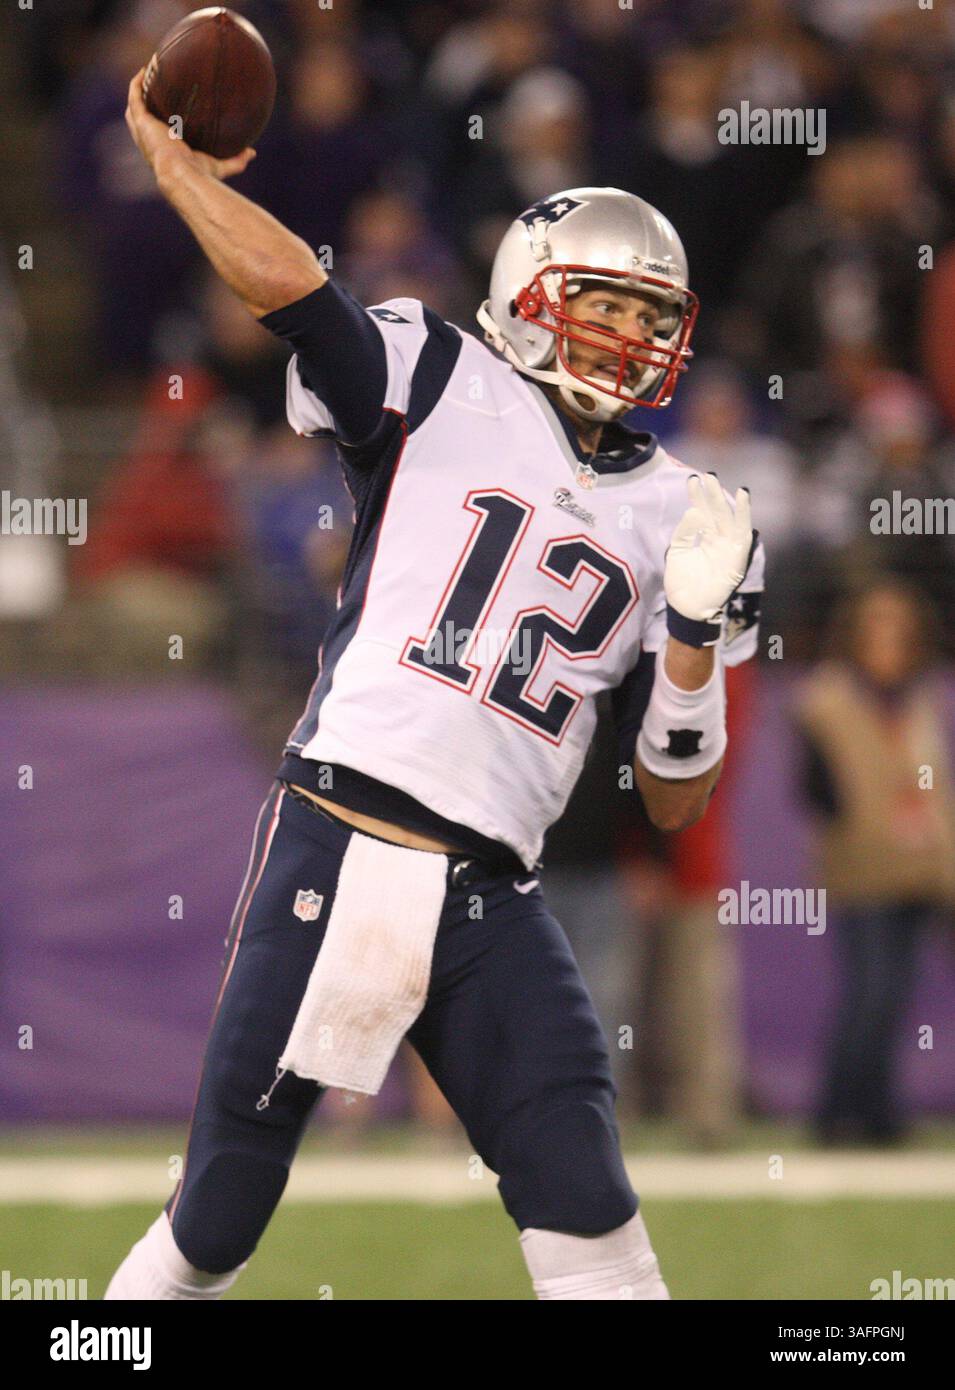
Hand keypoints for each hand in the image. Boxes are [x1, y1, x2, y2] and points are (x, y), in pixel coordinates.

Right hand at [124, 68, 256, 183]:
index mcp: (164, 151)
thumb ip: (235, 160)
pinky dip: (138, 83)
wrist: (181, 174)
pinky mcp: (142, 121)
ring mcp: (143, 131)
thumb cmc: (199, 175)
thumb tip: (252, 153)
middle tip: (155, 87)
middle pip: (142, 119)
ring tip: (148, 72)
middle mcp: (150, 141)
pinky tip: (147, 69)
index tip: (171, 108)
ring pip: (135, 105)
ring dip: (139, 89)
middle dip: (146, 103)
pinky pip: (135, 96)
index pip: (159, 135)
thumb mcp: (220, 166)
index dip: (161, 122)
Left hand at [665, 472, 753, 623]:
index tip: (692, 479)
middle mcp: (719, 539)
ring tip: (717, 481)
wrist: (686, 607)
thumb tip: (694, 510)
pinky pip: (743, 533)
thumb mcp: (677, 551)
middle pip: (716, 511)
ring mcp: (728, 547)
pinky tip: (742, 497)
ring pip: (728, 518)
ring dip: (725, 499)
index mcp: (705, 537)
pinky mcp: (738, 557)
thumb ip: (684, 531)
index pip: (703, 511)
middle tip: (706, 475)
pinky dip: (744, 515)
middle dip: (712, 493)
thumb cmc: (682, 582)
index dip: (698, 496)